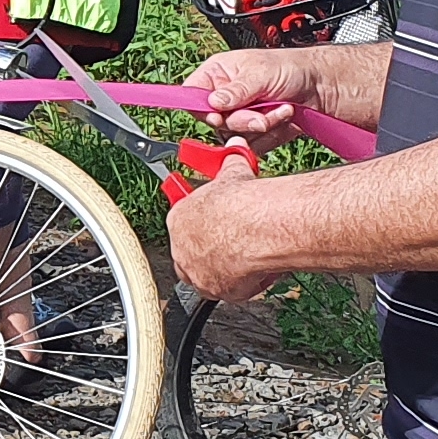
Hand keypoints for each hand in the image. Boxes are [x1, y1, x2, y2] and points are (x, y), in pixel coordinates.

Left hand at [159, 152, 285, 302]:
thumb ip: (231, 164)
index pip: (185, 225)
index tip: (218, 221)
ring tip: (248, 255)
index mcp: (178, 219)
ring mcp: (197, 272)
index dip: (204, 224)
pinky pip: (229, 290)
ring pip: (209, 274)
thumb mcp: (232, 175)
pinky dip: (244, 283)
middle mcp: (182, 249)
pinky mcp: (216, 290)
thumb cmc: (239, 202)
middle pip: (193, 253)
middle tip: (234, 240)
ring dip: (226, 268)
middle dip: (212, 248)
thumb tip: (236, 148)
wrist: (254, 227)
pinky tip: (258, 269)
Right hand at [187, 45, 320, 158]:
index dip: (201, 109)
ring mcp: (238, 116)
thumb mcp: (261, 73)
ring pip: (234, 136)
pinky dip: (270, 135)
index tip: (216, 116)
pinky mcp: (252, 134)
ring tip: (280, 109)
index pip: (192, 95)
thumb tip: (213, 102)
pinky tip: (282, 117)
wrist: (320, 85)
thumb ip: (237, 90)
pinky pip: (251, 146)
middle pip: (215, 121)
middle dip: (242, 120)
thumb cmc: (290, 68)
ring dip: (261, 126)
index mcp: (217, 74)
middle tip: (261, 113)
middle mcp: (224, 97)